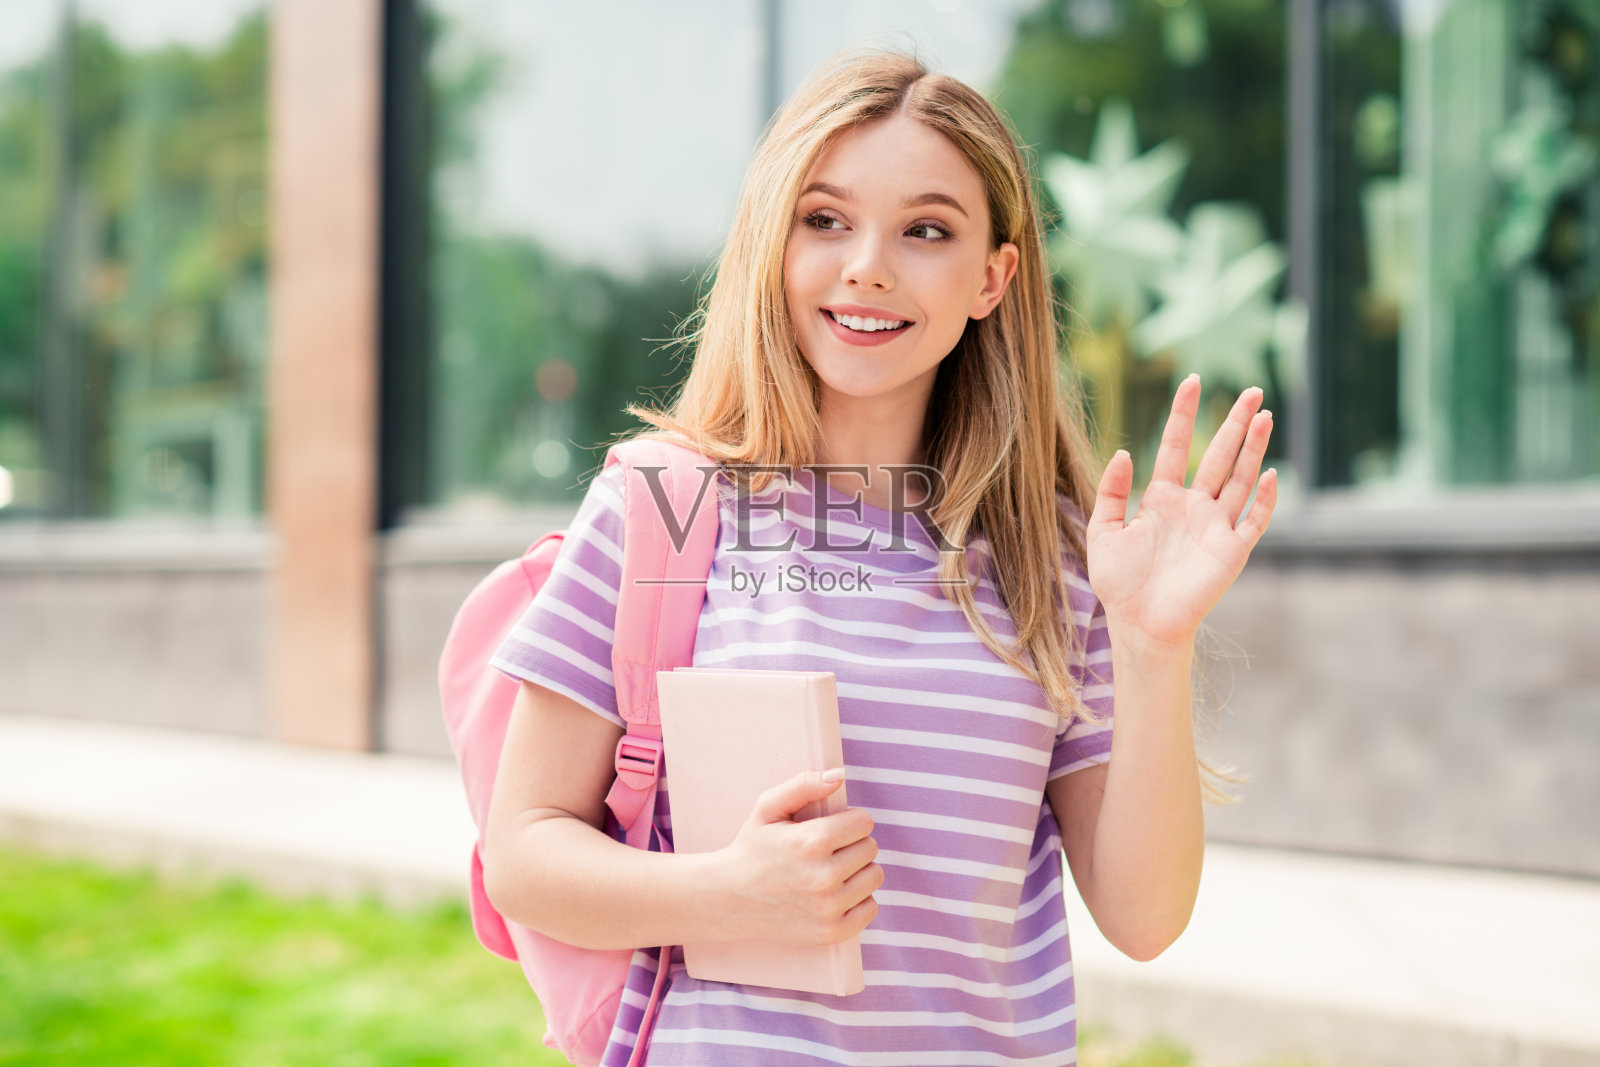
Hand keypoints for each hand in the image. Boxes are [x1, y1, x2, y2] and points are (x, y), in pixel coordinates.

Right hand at [716, 770, 882, 945]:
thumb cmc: (752, 848)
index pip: (864, 822)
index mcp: (810, 841)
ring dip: (857, 871)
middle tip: (826, 850)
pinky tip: (834, 894)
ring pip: (874, 877)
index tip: (830, 827)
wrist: (730, 899)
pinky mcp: (832, 932)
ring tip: (830, 870)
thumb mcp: (768, 808)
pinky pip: (871, 909)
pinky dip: (858, 900)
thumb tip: (839, 775)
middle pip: (870, 848)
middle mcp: (823, 877)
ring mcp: (829, 908)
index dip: (848, 820)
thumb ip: (804, 785)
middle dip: (852, 843)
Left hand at [1086, 374, 1277, 649]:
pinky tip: (1271, 473)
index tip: (1191, 381)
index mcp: (1162, 498)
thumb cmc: (1120, 582)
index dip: (1183, 415)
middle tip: (1251, 390)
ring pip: (1241, 478)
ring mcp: (1216, 527)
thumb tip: (1124, 451)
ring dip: (1254, 448)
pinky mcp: (1232, 551)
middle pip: (1220, 455)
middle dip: (1234, 423)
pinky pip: (1254, 520)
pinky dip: (1265, 498)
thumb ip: (1111, 491)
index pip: (1177, 446)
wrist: (1139, 623)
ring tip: (1264, 415)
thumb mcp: (1103, 530)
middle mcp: (1194, 507)